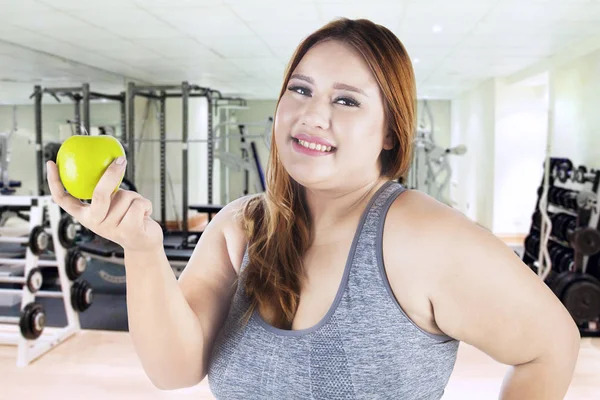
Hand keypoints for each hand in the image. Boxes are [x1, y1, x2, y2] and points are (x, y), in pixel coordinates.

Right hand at [46, 157, 163, 251]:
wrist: (144, 244)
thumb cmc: (128, 219)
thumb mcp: (112, 205)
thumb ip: (106, 190)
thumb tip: (109, 160)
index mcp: (85, 215)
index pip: (63, 199)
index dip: (54, 182)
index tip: (51, 163)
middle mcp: (95, 222)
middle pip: (99, 194)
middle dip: (111, 175)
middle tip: (120, 160)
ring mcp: (111, 228)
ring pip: (126, 196)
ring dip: (136, 197)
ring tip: (135, 209)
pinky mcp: (130, 231)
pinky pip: (138, 204)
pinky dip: (146, 203)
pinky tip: (144, 214)